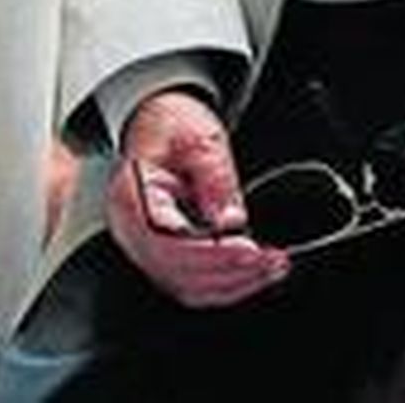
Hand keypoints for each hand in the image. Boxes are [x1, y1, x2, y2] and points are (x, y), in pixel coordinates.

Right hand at [106, 89, 288, 307]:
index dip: (212, 255)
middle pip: (177, 273)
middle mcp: (131, 230)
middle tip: (273, 261)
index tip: (251, 252)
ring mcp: (145, 246)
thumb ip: (214, 177)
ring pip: (186, 287)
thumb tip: (229, 220)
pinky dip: (225, 282)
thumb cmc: (171, 123)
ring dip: (233, 283)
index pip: (167, 244)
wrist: (158, 119)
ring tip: (272, 267)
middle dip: (231, 273)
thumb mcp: (198, 137)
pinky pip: (191, 282)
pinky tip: (253, 271)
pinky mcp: (164, 253)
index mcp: (131, 198)